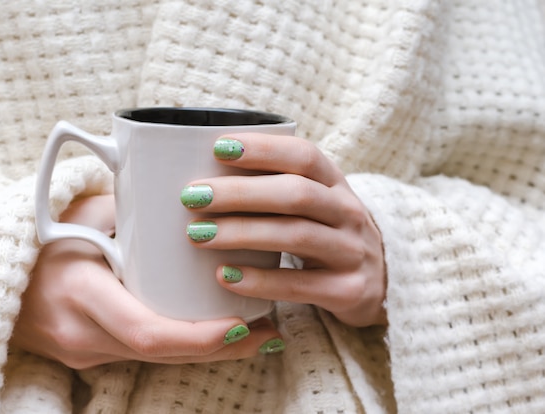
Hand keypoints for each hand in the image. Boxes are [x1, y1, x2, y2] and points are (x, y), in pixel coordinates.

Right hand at [12, 195, 281, 368]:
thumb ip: (131, 206)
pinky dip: (186, 345)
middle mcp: (84, 335)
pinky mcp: (95, 355)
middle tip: (271, 330)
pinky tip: (219, 332)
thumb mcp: (84, 214)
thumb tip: (192, 193)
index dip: (204, 336)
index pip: (150, 333)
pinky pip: (148, 355)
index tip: (247, 323)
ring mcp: (88, 351)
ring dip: (213, 350)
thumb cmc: (39, 237)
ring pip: (163, 361)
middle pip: (167, 355)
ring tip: (259, 331)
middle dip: (224, 348)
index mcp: (80, 295)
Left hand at [181, 134, 385, 326]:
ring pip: (295, 236)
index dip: (263, 148)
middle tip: (192, 196)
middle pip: (295, 194)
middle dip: (240, 193)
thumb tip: (208, 176)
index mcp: (336, 183)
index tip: (217, 148)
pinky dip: (259, 280)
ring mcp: (351, 252)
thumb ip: (276, 189)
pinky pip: (298, 285)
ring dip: (242, 232)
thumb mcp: (315, 205)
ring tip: (198, 234)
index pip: (303, 156)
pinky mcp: (347, 291)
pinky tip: (224, 276)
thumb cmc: (326, 234)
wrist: (381, 282)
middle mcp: (348, 212)